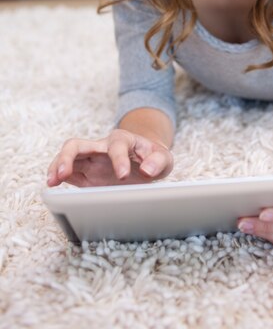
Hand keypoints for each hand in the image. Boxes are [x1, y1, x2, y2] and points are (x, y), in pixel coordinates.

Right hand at [46, 128, 173, 186]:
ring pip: (68, 156)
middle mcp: (102, 147)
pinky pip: (69, 173)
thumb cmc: (153, 158)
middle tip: (63, 174)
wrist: (147, 160)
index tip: (122, 177)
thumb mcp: (164, 158)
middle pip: (78, 144)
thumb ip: (158, 161)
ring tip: (51, 182)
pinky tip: (55, 188)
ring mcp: (91, 160)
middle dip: (67, 157)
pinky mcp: (86, 174)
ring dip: (57, 167)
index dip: (119, 159)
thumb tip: (147, 170)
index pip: (117, 145)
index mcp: (123, 140)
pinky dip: (59, 178)